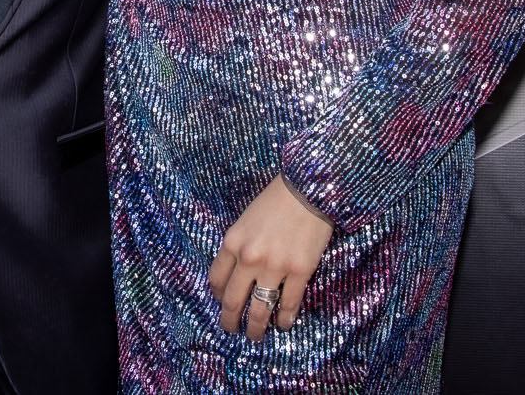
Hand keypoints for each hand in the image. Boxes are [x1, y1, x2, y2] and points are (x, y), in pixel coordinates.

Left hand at [208, 176, 333, 340]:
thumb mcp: (246, 220)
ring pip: (259, 309)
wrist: (307, 189)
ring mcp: (274, 267)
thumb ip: (240, 245)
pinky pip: (287, 304)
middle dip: (229, 320)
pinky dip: (284, 319)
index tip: (221, 303)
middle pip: (233, 300)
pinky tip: (283, 325)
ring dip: (255, 327)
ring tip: (255, 335)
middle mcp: (249, 258)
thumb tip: (238, 273)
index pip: (216, 279)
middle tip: (231, 329)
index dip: (217, 296)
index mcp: (232, 242)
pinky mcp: (299, 272)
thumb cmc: (276, 201)